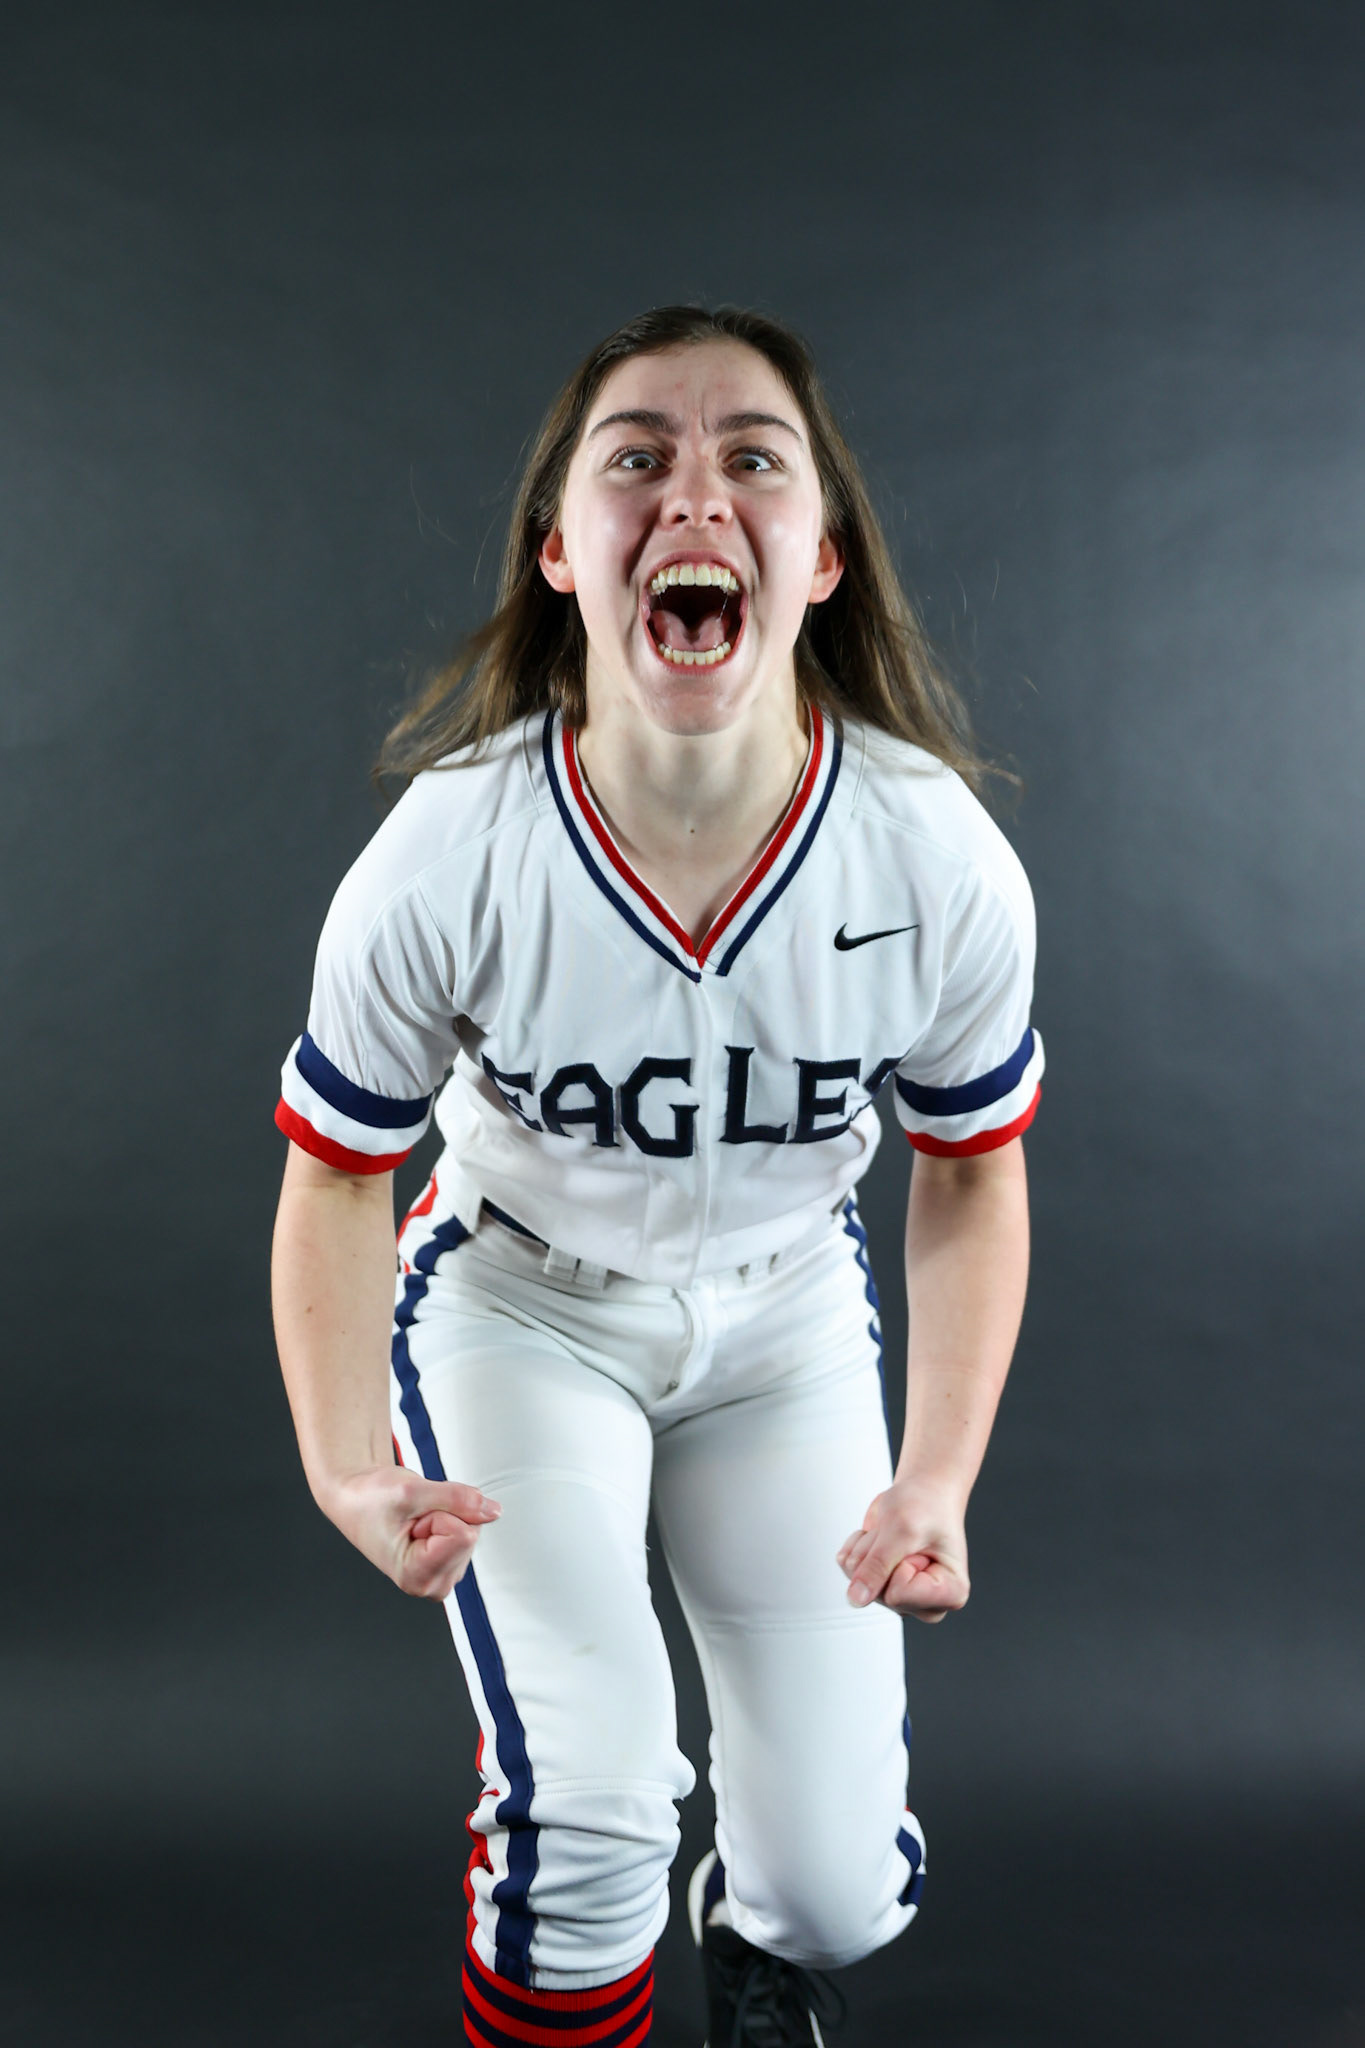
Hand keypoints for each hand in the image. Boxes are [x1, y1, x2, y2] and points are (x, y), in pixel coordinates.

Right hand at [320, 1465, 501, 1600]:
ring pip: (473, 1529)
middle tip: (413, 1516)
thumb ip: (457, 1500)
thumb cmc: (370, 1500)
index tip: (412, 1518)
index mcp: (416, 1577)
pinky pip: (470, 1528)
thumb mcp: (412, 1491)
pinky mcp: (450, 1562)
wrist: (357, 1498)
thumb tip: (493, 1511)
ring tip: (414, 1518)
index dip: (440, 1513)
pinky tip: (422, 1522)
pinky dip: (449, 1515)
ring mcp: (443, 1574)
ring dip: (447, 1513)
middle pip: (471, 1534)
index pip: (464, 1535)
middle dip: (445, 1513)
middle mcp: (432, 1584)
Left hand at [837, 1481, 969, 1622]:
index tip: (917, 1545)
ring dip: (868, 1549)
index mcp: (950, 1593)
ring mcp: (903, 1598)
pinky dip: (857, 1547)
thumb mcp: (903, 1529)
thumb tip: (856, 1599)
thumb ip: (878, 1566)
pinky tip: (880, 1538)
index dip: (897, 1563)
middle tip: (901, 1536)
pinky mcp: (883, 1588)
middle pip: (878, 1594)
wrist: (922, 1491)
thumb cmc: (926, 1505)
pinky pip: (849, 1574)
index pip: (897, 1595)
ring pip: (860, 1585)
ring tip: (892, 1535)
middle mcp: (927, 1602)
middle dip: (878, 1555)